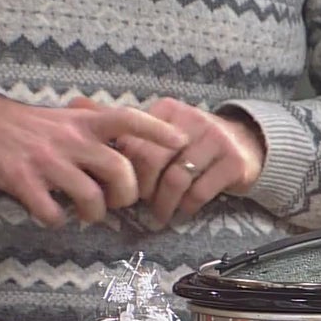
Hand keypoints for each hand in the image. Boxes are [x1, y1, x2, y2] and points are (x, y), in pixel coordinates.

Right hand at [0, 95, 188, 226]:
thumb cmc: (32, 127)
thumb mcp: (68, 119)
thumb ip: (99, 132)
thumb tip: (138, 150)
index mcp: (85, 123)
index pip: (128, 119)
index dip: (157, 130)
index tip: (181, 141)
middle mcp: (70, 139)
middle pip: (119, 169)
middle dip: (126, 195)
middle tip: (117, 202)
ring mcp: (47, 160)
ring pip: (91, 197)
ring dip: (94, 215)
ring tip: (85, 214)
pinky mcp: (23, 180)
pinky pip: (52, 212)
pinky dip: (58, 221)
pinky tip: (54, 215)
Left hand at [74, 97, 265, 224]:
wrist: (246, 144)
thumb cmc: (191, 142)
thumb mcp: (157, 128)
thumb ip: (118, 121)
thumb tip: (74, 104)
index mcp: (167, 109)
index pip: (134, 139)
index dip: (123, 170)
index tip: (119, 188)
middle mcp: (192, 120)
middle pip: (152, 160)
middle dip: (141, 189)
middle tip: (136, 206)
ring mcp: (215, 140)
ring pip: (176, 179)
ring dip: (163, 204)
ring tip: (158, 216)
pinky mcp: (233, 162)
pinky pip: (200, 192)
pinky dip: (186, 208)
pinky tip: (181, 213)